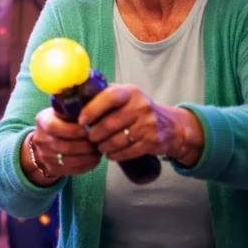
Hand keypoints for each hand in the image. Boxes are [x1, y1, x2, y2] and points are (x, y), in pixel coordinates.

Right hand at [25, 108, 101, 179]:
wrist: (43, 141)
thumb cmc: (59, 122)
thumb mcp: (61, 112)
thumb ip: (74, 111)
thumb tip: (94, 114)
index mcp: (42, 121)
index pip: (54, 127)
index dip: (74, 131)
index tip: (89, 131)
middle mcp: (40, 139)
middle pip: (65, 147)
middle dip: (86, 146)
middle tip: (99, 144)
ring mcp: (44, 156)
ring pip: (70, 161)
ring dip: (89, 157)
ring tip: (99, 152)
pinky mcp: (51, 168)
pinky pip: (71, 170)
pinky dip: (86, 166)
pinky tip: (95, 160)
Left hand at [78, 84, 192, 161]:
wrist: (171, 126)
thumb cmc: (138, 109)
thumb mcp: (126, 96)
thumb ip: (104, 94)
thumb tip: (76, 97)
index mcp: (130, 92)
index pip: (108, 97)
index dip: (91, 110)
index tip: (81, 121)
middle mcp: (141, 106)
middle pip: (109, 124)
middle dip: (95, 134)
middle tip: (90, 138)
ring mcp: (149, 124)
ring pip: (117, 140)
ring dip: (103, 146)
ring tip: (99, 146)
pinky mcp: (153, 141)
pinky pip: (128, 151)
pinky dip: (116, 155)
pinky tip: (110, 154)